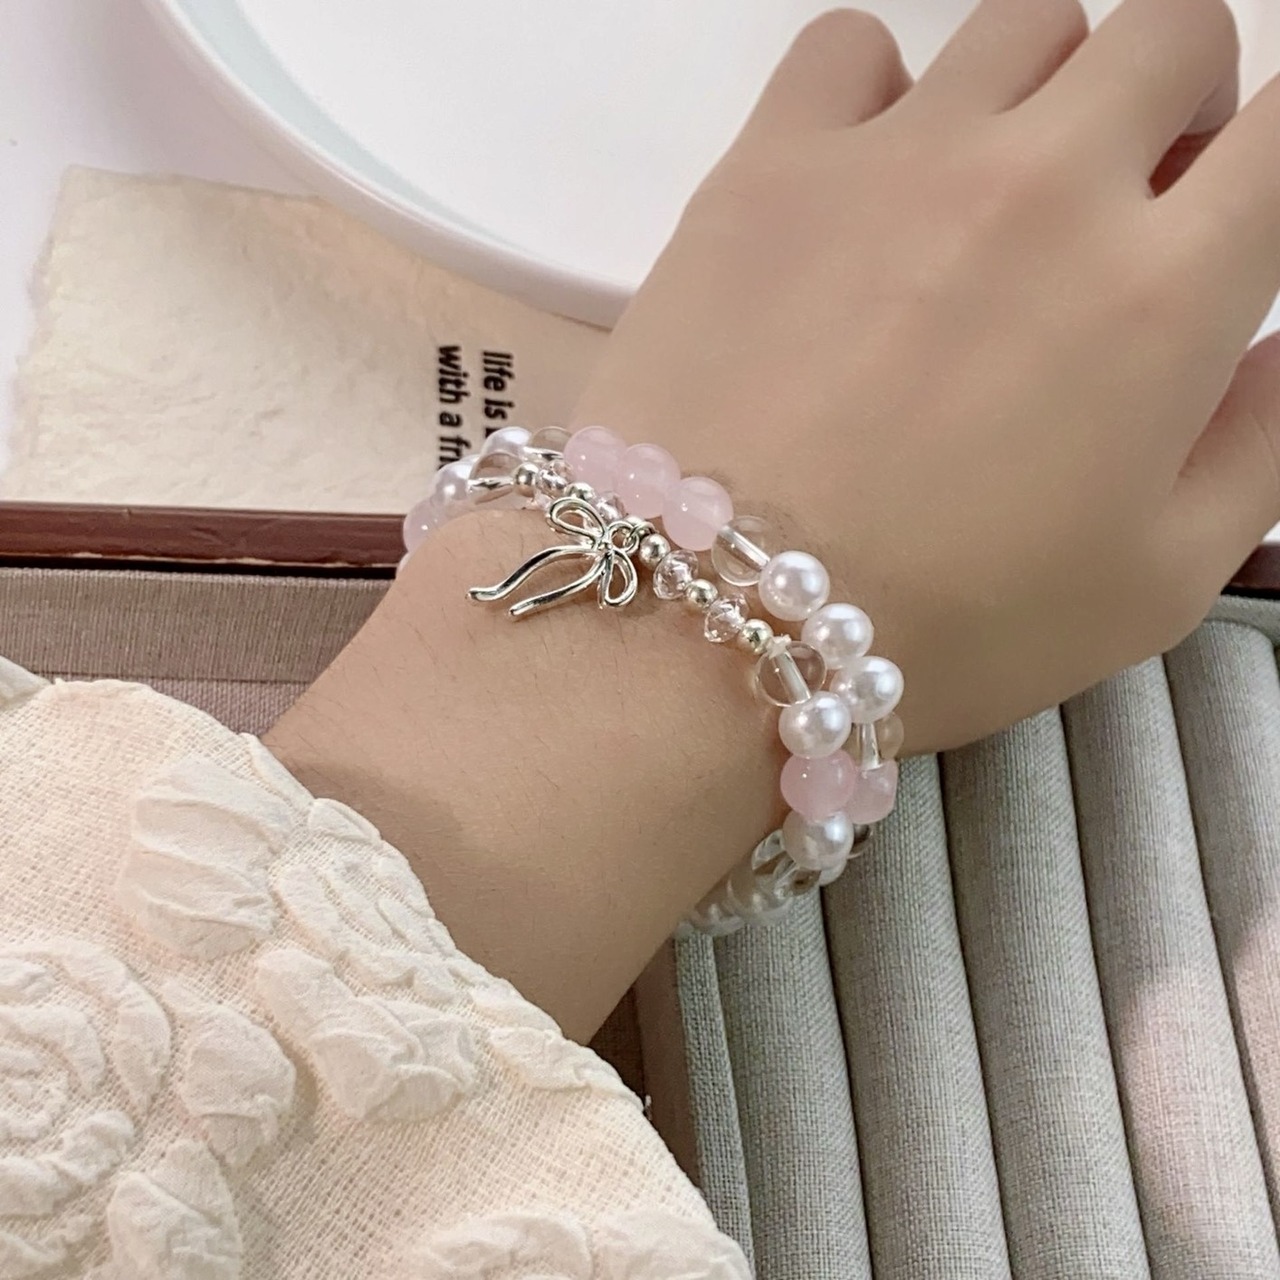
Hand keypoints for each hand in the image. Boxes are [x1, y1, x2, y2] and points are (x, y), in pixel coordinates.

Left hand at [573, 0, 1279, 752]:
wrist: (709, 623)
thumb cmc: (942, 628)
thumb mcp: (1156, 585)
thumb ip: (1259, 445)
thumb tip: (1277, 344)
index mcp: (1163, 291)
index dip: (1268, 164)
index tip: (1225, 216)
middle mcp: (1045, 184)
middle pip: (1169, 36)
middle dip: (1171, 108)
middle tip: (1115, 208)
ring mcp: (899, 156)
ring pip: (1022, 25)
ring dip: (1038, 94)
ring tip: (986, 200)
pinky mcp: (769, 162)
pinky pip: (850, 45)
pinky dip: (878, 90)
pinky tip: (862, 180)